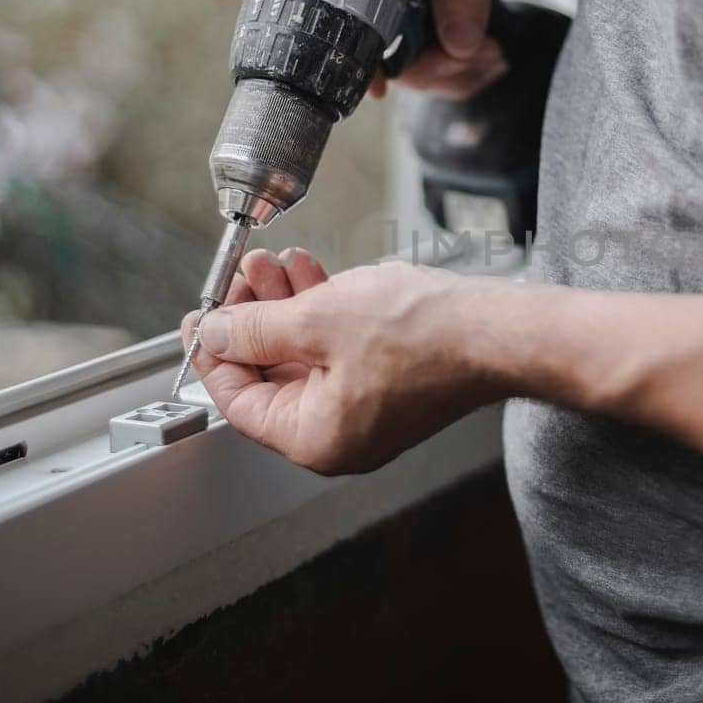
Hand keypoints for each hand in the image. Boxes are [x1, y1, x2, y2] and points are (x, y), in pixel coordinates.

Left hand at [180, 250, 506, 474]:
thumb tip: (216, 333)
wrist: (499, 330)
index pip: (238, 401)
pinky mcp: (389, 384)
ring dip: (284, 308)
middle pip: (270, 376)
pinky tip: (313, 275)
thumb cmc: (426, 335)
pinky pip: (336, 352)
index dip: (213, 352)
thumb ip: (255, 329)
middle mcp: (339, 436)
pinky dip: (319, 314)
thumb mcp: (317, 320)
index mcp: (315, 438)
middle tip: (242, 277)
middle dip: (253, 318)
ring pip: (303, 357)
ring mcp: (366, 412)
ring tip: (275, 263)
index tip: (202, 315)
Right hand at [368, 0, 531, 99]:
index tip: (383, 85)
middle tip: (472, 57)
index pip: (350, 23)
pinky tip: (494, 55)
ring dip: (456, 75)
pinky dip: (470, 73)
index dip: (364, 61)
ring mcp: (413, 14)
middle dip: (430, 72)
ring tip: (492, 53)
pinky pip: (446, 71)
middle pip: (386, 60)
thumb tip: (456, 44)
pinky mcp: (440, 28)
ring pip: (419, 73)